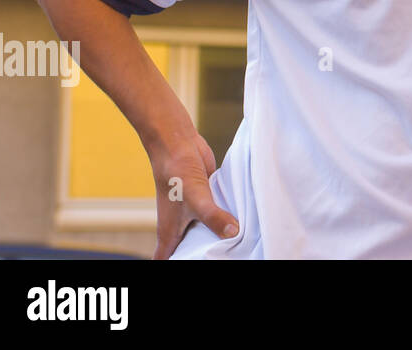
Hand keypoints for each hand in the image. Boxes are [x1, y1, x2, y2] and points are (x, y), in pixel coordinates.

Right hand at [150, 132, 239, 258]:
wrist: (178, 144)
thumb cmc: (177, 174)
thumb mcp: (197, 198)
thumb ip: (213, 217)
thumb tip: (233, 232)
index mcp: (170, 233)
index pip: (167, 260)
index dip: (176, 267)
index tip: (195, 266)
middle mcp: (181, 226)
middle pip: (189, 250)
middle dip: (203, 257)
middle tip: (227, 259)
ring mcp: (194, 213)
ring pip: (206, 233)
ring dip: (218, 238)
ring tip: (239, 248)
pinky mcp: (208, 199)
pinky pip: (218, 215)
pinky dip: (227, 220)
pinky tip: (244, 224)